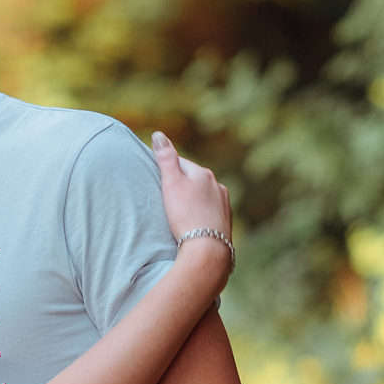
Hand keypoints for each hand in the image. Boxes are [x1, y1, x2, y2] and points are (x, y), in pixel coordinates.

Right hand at [149, 132, 232, 263]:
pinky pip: (209, 213)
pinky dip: (201, 215)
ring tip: (179, 213)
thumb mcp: (171, 184)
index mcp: (204, 174)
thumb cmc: (186, 215)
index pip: (181, 164)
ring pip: (204, 197)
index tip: (157, 179)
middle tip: (165, 198)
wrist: (207, 249)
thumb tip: (158, 134)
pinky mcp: (225, 222)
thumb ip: (165, 158)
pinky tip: (193, 224)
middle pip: (194, 181)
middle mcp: (218, 186)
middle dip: (181, 186)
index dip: (167, 170)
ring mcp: (224, 205)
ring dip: (193, 201)